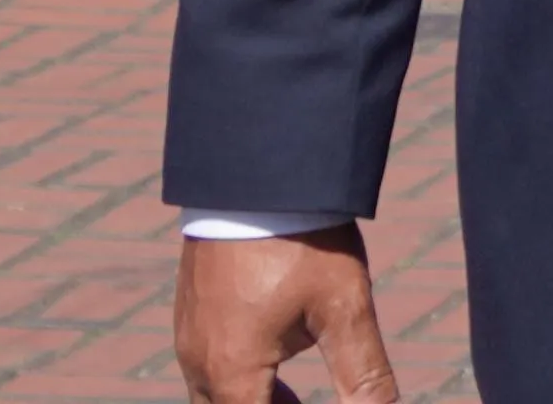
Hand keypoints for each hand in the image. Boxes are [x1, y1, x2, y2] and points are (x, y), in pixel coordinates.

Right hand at [173, 228, 394, 403]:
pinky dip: (242, 386)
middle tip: (306, 400)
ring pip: (213, 400)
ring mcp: (188, 338)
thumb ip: (363, 376)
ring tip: (298, 402)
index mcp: (230, 373)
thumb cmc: (302, 240)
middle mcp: (198, 363)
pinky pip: (208, 371)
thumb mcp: (344, 309)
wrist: (259, 172)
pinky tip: (277, 375)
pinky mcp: (192, 314)